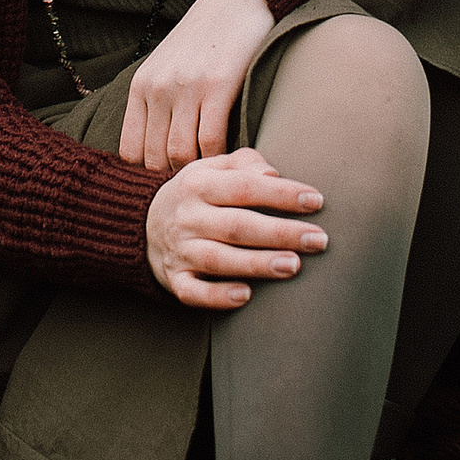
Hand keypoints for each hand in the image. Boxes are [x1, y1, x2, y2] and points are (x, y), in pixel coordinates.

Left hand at [119, 0, 275, 171]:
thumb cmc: (205, 37)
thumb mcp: (166, 65)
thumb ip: (157, 101)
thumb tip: (157, 150)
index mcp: (140, 86)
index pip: (130, 150)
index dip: (147, 174)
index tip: (168, 182)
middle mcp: (157, 89)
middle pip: (154, 158)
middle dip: (173, 179)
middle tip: (195, 188)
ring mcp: (186, 88)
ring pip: (181, 154)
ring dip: (198, 172)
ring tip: (213, 177)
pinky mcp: (218, 86)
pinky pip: (212, 141)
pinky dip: (220, 158)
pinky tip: (231, 159)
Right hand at [145, 151, 326, 312]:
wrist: (142, 223)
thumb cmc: (196, 195)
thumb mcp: (212, 168)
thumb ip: (245, 163)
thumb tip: (273, 173)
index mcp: (199, 184)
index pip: (244, 187)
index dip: (281, 194)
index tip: (316, 200)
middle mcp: (188, 217)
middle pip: (238, 226)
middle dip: (281, 233)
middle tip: (318, 240)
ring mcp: (180, 250)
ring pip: (220, 260)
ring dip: (258, 264)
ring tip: (293, 266)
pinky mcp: (175, 279)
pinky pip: (194, 291)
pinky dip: (218, 296)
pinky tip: (246, 296)